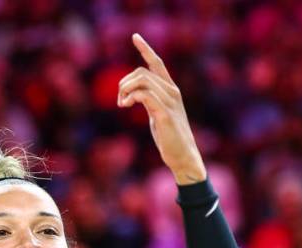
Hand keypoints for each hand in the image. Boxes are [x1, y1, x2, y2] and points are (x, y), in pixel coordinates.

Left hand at [118, 34, 205, 184]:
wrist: (182, 156)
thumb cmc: (168, 136)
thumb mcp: (156, 114)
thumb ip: (149, 101)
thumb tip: (134, 94)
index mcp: (170, 90)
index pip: (157, 63)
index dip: (146, 49)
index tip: (135, 37)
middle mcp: (172, 91)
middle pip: (142, 72)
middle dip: (124, 83)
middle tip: (119, 101)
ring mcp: (170, 102)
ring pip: (142, 80)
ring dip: (125, 90)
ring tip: (122, 104)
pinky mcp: (165, 114)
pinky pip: (144, 95)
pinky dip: (131, 97)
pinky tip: (126, 105)